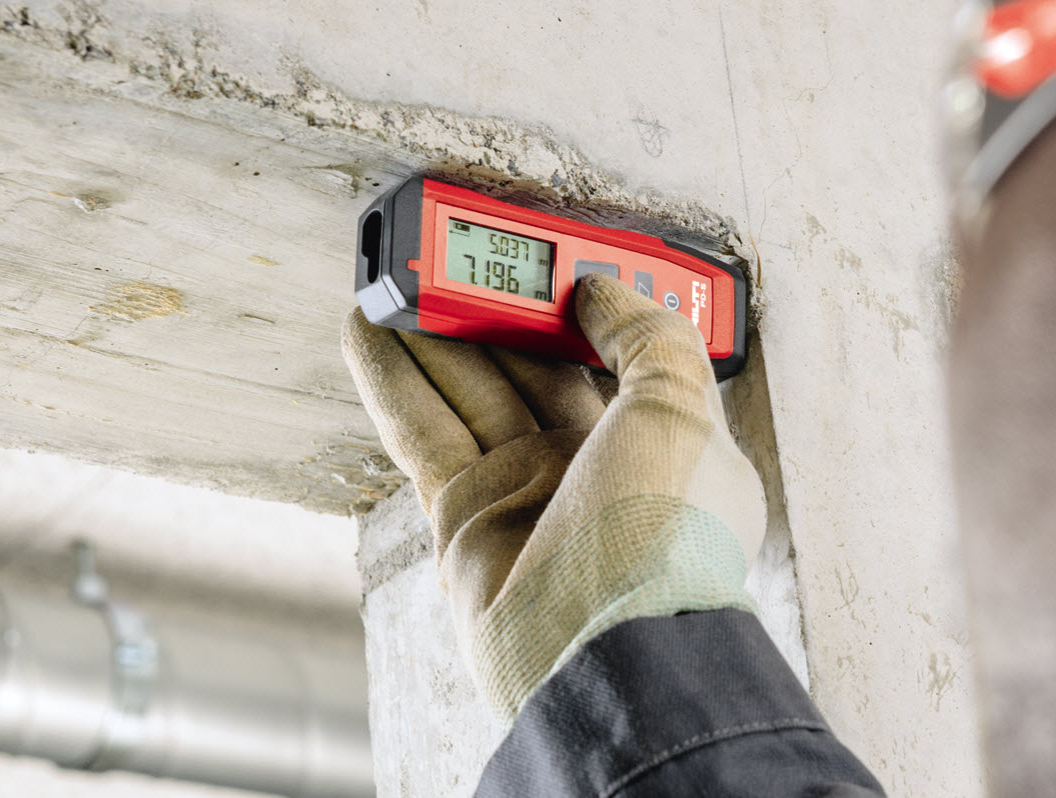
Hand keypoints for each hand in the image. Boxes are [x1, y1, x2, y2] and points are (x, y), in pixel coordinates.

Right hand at [343, 273, 764, 718]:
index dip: (581, 303)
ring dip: (433, 333)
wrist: (602, 647)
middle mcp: (594, 467)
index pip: (615, 353)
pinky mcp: (466, 516)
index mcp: (662, 442)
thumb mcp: (684, 410)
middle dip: (494, 310)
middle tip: (457, 256)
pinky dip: (394, 380)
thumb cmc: (664, 540)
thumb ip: (646, 336)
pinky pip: (425, 432)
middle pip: (531, 366)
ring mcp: (527, 492)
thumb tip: (603, 292)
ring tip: (400, 278)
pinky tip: (371, 333)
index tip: (547, 256)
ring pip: (470, 389)